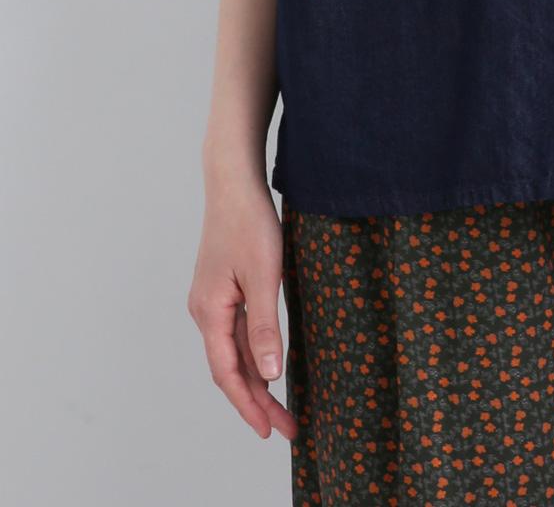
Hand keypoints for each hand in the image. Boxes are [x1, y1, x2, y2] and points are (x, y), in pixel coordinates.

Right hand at [186, 175, 298, 439]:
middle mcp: (205, 311)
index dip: (248, 406)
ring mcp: (212, 300)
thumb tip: (270, 375)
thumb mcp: (264, 277)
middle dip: (257, 401)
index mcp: (210, 312)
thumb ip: (265, 327)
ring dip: (257, 379)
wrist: (233, 182)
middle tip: (288, 428)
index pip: (228, 374)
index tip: (268, 432)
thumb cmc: (249, 223)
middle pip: (230, 368)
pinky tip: (270, 363)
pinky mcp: (223, 287)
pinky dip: (253, 353)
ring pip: (233, 352)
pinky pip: (236, 332)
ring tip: (282, 407)